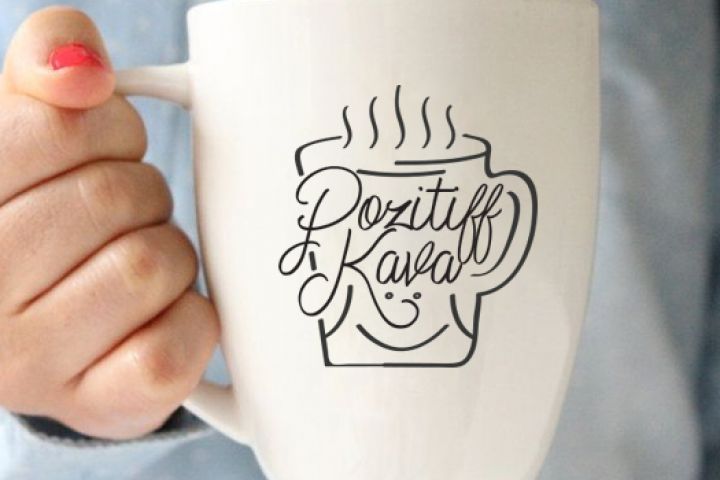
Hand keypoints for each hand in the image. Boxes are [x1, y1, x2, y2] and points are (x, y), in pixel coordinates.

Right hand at [0, 7, 218, 439]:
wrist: (43, 333)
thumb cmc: (42, 223)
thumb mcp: (25, 133)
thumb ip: (45, 67)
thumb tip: (81, 65)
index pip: (58, 129)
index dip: (109, 129)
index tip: (103, 151)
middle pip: (114, 197)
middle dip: (140, 192)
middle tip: (120, 217)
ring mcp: (31, 364)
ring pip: (154, 263)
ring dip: (166, 251)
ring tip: (133, 265)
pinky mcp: (100, 404)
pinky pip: (180, 339)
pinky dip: (190, 316)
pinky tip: (156, 315)